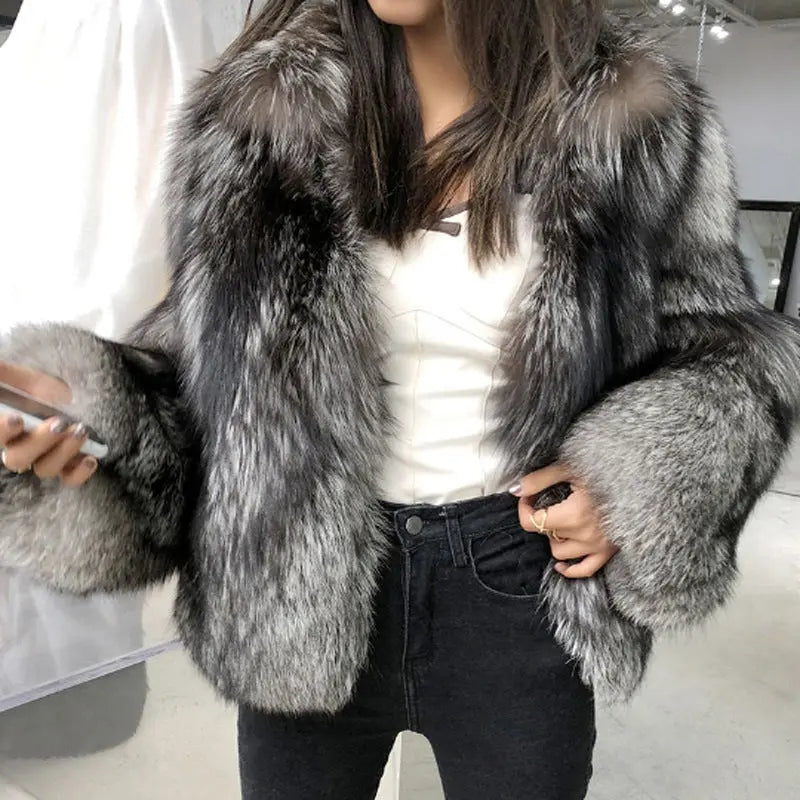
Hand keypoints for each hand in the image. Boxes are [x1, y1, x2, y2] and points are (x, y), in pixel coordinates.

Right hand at [0, 361, 97, 486]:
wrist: (58, 391)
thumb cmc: (28, 383)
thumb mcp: (14, 376)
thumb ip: (6, 376)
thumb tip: (1, 372)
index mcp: (4, 428)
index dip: (3, 430)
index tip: (17, 419)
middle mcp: (17, 447)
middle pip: (17, 458)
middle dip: (39, 441)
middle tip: (58, 423)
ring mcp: (42, 457)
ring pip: (45, 468)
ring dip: (63, 453)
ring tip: (80, 431)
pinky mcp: (65, 461)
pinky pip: (68, 477)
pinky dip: (79, 473)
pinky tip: (89, 459)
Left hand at [511, 462, 618, 577]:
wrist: (643, 480)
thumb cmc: (606, 470)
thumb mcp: (570, 468)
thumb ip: (539, 480)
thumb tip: (515, 490)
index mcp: (573, 514)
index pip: (532, 522)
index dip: (524, 508)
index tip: (529, 496)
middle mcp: (585, 535)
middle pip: (545, 535)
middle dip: (542, 517)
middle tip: (549, 500)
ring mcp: (598, 546)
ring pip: (560, 553)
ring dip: (555, 538)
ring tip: (563, 519)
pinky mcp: (609, 552)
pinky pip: (584, 570)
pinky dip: (570, 568)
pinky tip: (561, 564)